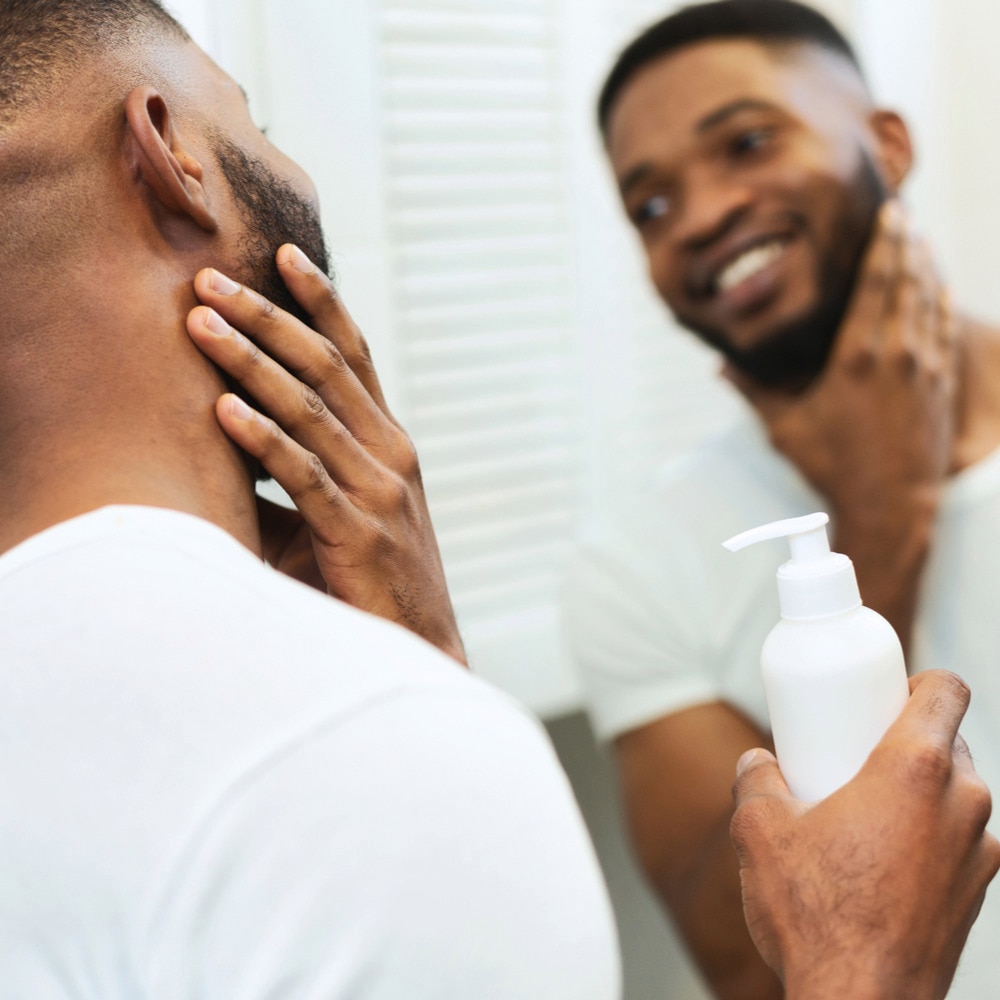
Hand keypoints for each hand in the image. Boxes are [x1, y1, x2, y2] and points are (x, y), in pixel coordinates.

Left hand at [186, 245, 466, 665]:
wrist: (417, 647)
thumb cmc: (370, 577)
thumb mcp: (342, 510)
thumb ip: (299, 468)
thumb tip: (224, 430)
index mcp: (391, 444)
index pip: (356, 356)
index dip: (322, 302)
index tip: (283, 254)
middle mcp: (391, 455)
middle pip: (328, 367)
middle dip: (268, 318)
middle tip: (211, 280)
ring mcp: (379, 493)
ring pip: (311, 410)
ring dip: (251, 363)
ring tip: (201, 326)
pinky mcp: (357, 534)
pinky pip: (304, 474)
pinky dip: (263, 439)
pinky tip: (224, 409)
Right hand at [726, 201, 958, 645]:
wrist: (888, 505)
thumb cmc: (831, 467)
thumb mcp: (784, 428)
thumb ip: (754, 392)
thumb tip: (721, 369)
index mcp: (854, 358)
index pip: (874, 286)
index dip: (884, 246)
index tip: (890, 215)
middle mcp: (895, 356)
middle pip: (906, 284)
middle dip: (907, 245)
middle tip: (905, 216)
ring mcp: (924, 370)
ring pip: (930, 303)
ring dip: (928, 268)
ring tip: (923, 243)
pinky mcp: (941, 388)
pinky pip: (946, 332)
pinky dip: (944, 304)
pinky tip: (942, 288)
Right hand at [730, 671, 999, 999]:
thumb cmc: (817, 918)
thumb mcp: (760, 832)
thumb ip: (756, 781)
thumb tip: (758, 764)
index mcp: (914, 770)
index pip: (947, 690)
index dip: (917, 680)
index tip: (882, 692)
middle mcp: (960, 804)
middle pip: (948, 740)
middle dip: (904, 738)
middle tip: (855, 752)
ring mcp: (979, 852)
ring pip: (955, 792)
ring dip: (916, 790)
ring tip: (862, 811)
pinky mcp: (978, 893)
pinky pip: (957, 839)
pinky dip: (927, 834)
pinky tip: (878, 860)